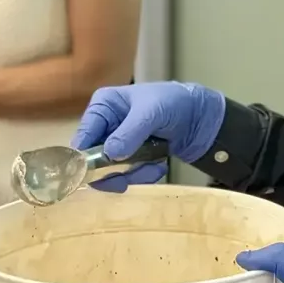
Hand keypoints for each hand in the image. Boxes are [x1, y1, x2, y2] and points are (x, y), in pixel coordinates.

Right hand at [71, 81, 225, 190]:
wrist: (200, 117)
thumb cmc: (173, 103)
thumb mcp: (151, 112)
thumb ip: (130, 132)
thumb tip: (109, 154)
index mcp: (104, 106)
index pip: (83, 136)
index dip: (84, 158)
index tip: (94, 176)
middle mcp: (105, 126)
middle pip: (94, 160)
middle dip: (116, 171)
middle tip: (128, 179)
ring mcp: (118, 143)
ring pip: (112, 172)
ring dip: (135, 173)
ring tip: (154, 165)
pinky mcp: (131, 158)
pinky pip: (129, 175)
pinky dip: (145, 174)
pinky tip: (159, 164)